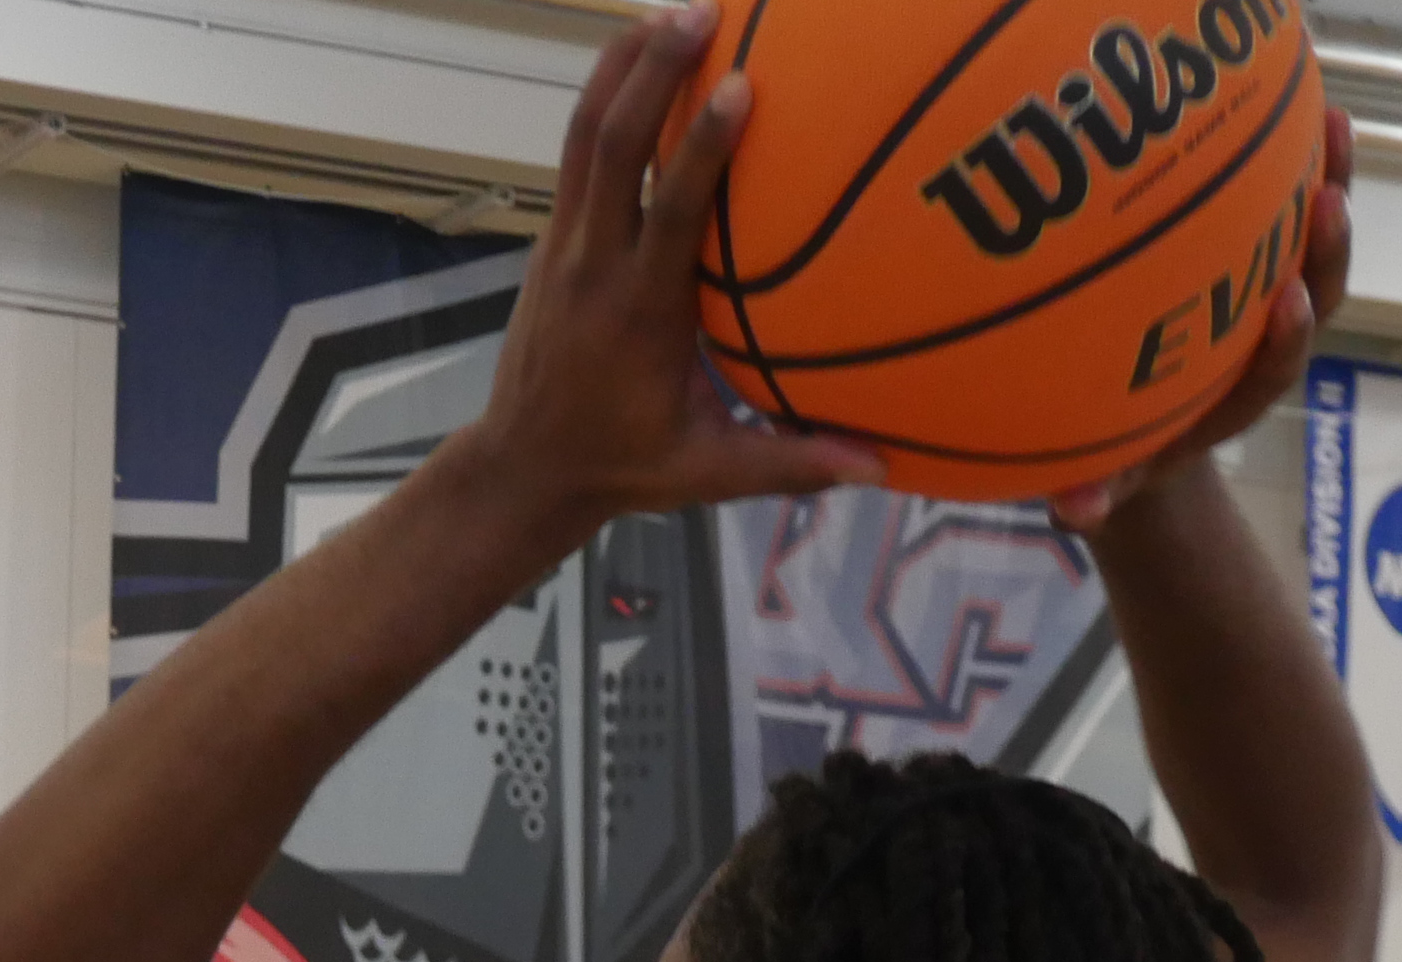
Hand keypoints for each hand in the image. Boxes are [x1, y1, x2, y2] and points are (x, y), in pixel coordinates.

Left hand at [433, 5, 881, 543]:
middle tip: (707, 9)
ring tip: (671, 8)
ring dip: (623, 63)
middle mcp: (595, 262)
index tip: (742, 86)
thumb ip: (789, 462)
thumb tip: (878, 468)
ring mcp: (566, 243)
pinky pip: (577, 149)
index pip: (670, 213)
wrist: (523, 467)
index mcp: (641, 311)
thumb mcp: (704, 474)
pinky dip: (605, 93)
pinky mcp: (553, 236)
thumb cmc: (621, 466)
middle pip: (614, 143)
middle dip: (655, 68)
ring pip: (584, 131)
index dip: (703, 147)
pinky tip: (638, 54)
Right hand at [1050, 106, 1353, 532]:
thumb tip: (1072, 508)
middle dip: (1328, 251)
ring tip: (1331, 123)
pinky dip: (1296, 165)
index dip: (1287, 337)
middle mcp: (1265, 345)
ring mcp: (1266, 299)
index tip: (1289, 298)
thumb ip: (1096, 495)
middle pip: (1314, 296)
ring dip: (1330, 186)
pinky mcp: (1258, 263)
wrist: (1148, 441)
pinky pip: (1284, 211)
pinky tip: (1286, 105)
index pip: (1275, 369)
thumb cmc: (1122, 459)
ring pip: (1311, 245)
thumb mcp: (1105, 483)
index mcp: (1238, 396)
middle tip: (1330, 199)